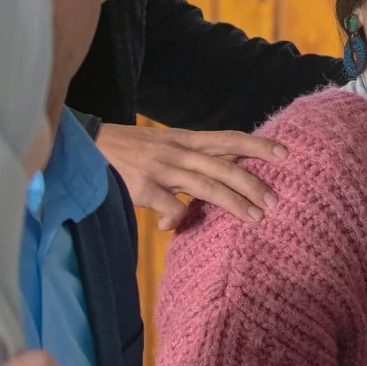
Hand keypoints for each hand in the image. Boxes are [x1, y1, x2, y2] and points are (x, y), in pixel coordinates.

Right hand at [94, 123, 283, 229]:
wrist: (82, 145)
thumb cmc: (124, 151)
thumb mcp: (159, 147)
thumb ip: (183, 168)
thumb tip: (193, 202)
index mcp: (183, 139)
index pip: (229, 138)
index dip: (257, 144)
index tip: (285, 153)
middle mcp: (177, 151)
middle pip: (226, 165)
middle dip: (254, 183)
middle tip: (275, 201)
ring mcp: (161, 168)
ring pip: (207, 186)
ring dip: (234, 202)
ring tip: (255, 218)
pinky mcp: (143, 187)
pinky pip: (171, 208)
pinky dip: (178, 220)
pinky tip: (172, 227)